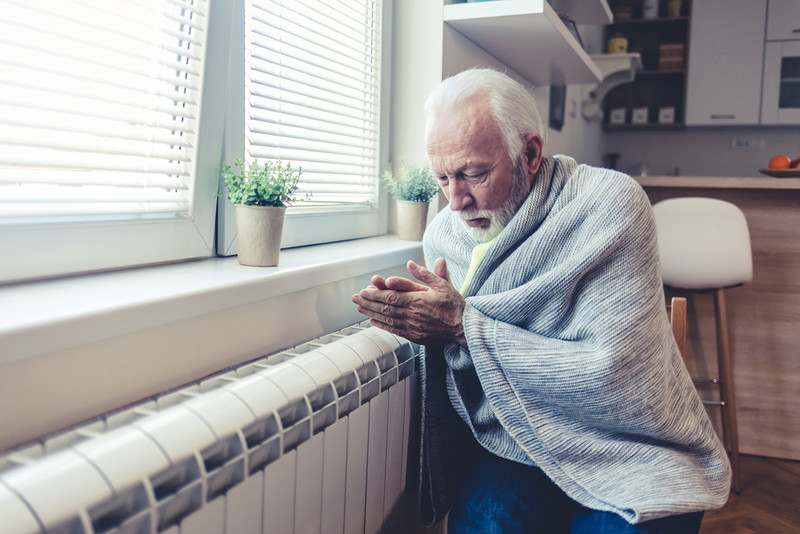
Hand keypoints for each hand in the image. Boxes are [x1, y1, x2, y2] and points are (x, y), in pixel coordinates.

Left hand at [352, 258, 466, 346]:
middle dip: (369, 302)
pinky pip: (395, 330)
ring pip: (388, 319)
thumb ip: (425, 274)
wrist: (465, 329)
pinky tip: (373, 321)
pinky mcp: (415, 336)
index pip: (392, 296)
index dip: (376, 294)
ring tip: (359, 308)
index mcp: (419, 300)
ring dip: (372, 313)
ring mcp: (413, 327)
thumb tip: (410, 263)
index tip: (364, 291)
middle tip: (355, 298)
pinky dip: (382, 325)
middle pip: (386, 307)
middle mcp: (413, 314)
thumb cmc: (455, 306)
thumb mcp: (443, 285)